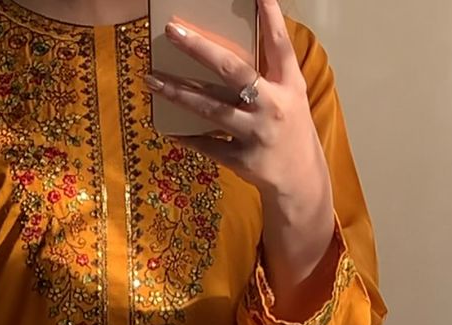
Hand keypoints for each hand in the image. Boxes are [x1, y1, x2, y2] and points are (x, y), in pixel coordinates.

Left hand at [144, 0, 328, 207]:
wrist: (300, 181)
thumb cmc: (290, 128)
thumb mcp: (290, 94)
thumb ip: (270, 68)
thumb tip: (239, 38)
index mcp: (289, 84)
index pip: (279, 44)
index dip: (270, 16)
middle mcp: (272, 106)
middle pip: (233, 71)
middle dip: (201, 49)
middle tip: (174, 31)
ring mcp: (255, 133)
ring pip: (211, 108)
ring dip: (179, 93)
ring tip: (152, 79)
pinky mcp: (241, 159)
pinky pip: (207, 144)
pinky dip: (187, 136)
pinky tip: (166, 126)